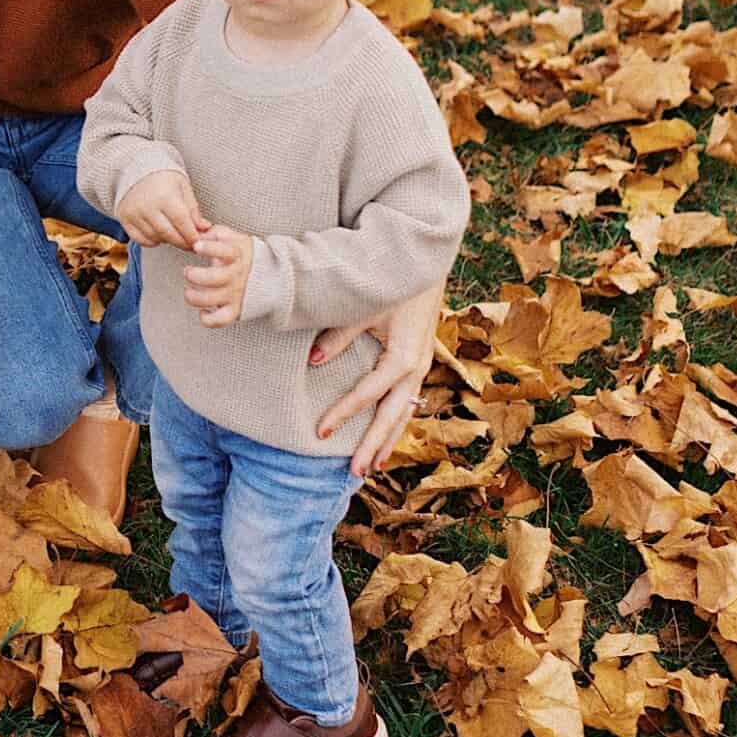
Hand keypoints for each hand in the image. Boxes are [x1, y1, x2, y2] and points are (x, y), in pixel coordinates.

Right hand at [116, 169, 206, 248]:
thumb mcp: (183, 187)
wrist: (136, 168)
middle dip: (182, 243)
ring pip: (155, 238)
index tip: (198, 241)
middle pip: (168, 234)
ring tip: (174, 234)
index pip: (182, 223)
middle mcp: (147, 206)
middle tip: (190, 244)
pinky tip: (158, 233)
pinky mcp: (124, 218)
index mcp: (165, 195)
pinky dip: (152, 241)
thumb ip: (193, 209)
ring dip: (168, 241)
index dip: (192, 235)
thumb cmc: (162, 177)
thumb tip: (204, 228)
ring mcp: (133, 213)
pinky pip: (140, 240)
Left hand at [182, 225, 252, 326]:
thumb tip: (201, 232)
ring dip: (194, 297)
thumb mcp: (236, 239)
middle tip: (187, 272)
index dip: (210, 248)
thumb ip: (218, 233)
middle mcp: (236, 275)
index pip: (225, 250)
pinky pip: (221, 320)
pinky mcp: (235, 309)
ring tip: (188, 292)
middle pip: (214, 278)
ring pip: (212, 299)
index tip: (197, 246)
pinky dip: (208, 319)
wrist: (271, 277)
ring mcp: (235, 293)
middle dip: (195, 275)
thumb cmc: (243, 256)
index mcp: (237, 255)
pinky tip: (203, 311)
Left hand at [313, 281, 442, 475]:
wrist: (424, 265)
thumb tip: (311, 362)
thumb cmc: (391, 283)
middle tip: (353, 472)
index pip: (368, 395)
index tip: (319, 432)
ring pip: (404, 413)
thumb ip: (338, 335)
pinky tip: (383, 438)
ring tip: (369, 468)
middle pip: (392, 416)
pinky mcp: (419, 363)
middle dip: (372, 445)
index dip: (343, 414)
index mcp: (402, 357)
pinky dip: (394, 422)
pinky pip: (407, 401)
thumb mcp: (364, 307)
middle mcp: (416, 368)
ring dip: (387, 441)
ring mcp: (420, 367)